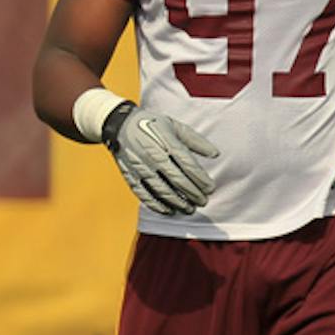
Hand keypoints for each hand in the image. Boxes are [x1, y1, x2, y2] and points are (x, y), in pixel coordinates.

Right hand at [102, 103, 218, 215]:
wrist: (118, 125)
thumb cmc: (151, 124)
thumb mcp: (175, 126)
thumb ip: (196, 140)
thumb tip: (216, 154)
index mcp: (167, 142)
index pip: (188, 165)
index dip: (201, 179)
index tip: (211, 188)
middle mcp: (154, 156)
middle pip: (177, 179)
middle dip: (192, 193)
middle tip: (203, 202)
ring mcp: (141, 167)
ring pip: (161, 189)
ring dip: (177, 202)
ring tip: (189, 209)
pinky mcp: (130, 175)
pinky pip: (143, 193)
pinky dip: (156, 204)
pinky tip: (168, 210)